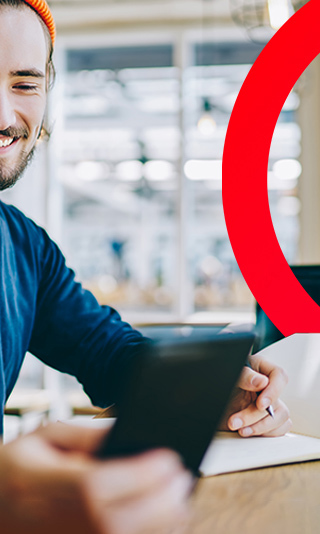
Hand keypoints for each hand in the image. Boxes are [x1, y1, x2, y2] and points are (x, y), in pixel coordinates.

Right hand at [0, 423, 192, 533]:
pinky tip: (161, 521)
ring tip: (178, 496)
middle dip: (163, 501)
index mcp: (40, 487)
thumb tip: (128, 433)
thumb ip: (87, 435)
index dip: (139, 475)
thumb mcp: (45, 438)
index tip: (170, 458)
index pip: (95, 488)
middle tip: (182, 476)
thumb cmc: (17, 469)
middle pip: (117, 524)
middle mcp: (52, 527)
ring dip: (163, 524)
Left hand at [220, 356, 291, 436]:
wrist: (205, 398)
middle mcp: (267, 387)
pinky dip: (264, 433)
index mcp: (261, 369)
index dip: (274, 391)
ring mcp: (268, 404)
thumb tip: (262, 382)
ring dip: (260, 427)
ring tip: (240, 429)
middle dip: (255, 415)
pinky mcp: (265, 418)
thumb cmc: (219, 380)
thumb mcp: (230, 375)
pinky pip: (278, 428)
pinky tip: (248, 431)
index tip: (261, 404)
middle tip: (236, 420)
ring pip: (281, 418)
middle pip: (277, 402)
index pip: (279, 376)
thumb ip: (245, 376)